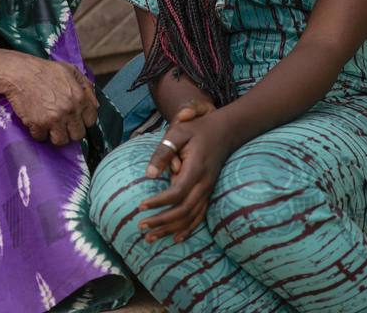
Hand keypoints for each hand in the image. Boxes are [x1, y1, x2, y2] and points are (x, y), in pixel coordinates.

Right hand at [0, 54, 98, 145]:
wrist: (19, 72)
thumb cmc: (45, 70)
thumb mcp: (72, 71)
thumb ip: (87, 87)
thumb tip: (95, 106)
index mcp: (80, 97)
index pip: (90, 121)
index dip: (82, 120)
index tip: (74, 118)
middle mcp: (70, 110)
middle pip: (78, 135)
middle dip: (70, 130)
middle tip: (61, 123)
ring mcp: (54, 119)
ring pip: (61, 141)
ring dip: (55, 135)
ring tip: (49, 125)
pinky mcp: (38, 124)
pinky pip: (41, 138)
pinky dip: (38, 132)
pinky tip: (36, 121)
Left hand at [138, 105, 231, 243]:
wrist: (226, 130)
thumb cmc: (198, 129)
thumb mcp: (178, 132)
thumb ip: (163, 152)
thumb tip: (149, 174)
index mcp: (196, 168)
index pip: (177, 193)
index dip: (159, 202)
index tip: (141, 206)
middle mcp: (204, 183)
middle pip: (183, 210)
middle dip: (161, 221)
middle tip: (140, 226)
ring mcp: (208, 190)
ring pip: (191, 217)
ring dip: (170, 229)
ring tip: (150, 237)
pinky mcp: (208, 192)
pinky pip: (199, 216)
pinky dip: (187, 228)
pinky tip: (175, 238)